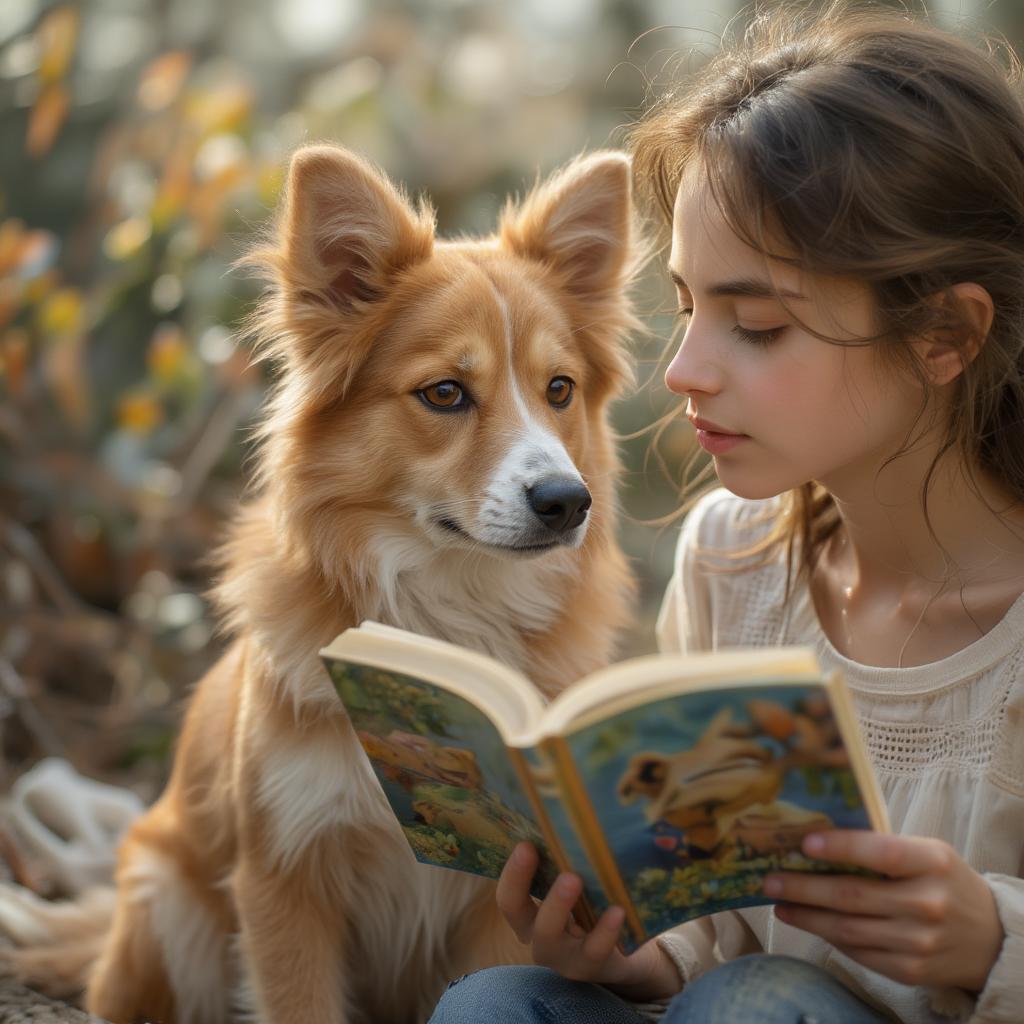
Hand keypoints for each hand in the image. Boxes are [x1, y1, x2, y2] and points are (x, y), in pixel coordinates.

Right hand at [496, 842, 681, 1000]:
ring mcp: (564, 957)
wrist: (629, 956)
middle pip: (518, 914)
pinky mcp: (594, 967)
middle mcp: (540, 937)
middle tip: (531, 849)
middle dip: (520, 881)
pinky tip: (617, 910)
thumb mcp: (576, 888)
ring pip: (550, 936)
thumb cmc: (595, 910)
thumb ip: (566, 863)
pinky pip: (595, 951)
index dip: (511, 872)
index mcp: (530, 916)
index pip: (507, 896)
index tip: (523, 842)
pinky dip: (605, 931)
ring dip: (557, 905)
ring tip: (573, 878)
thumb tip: (567, 812)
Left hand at [764, 831, 1004, 991]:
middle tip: (770, 879)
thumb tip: (818, 838)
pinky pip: (858, 952)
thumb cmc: (944, 881)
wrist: (990, 938)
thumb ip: (882, 847)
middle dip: (804, 887)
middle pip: (853, 895)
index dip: (841, 847)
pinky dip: (828, 936)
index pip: (882, 853)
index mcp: (932, 863)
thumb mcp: (927, 853)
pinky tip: (808, 922)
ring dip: (807, 915)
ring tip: (779, 902)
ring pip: (848, 929)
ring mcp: (919, 942)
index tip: (803, 843)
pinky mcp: (910, 971)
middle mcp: (927, 904)